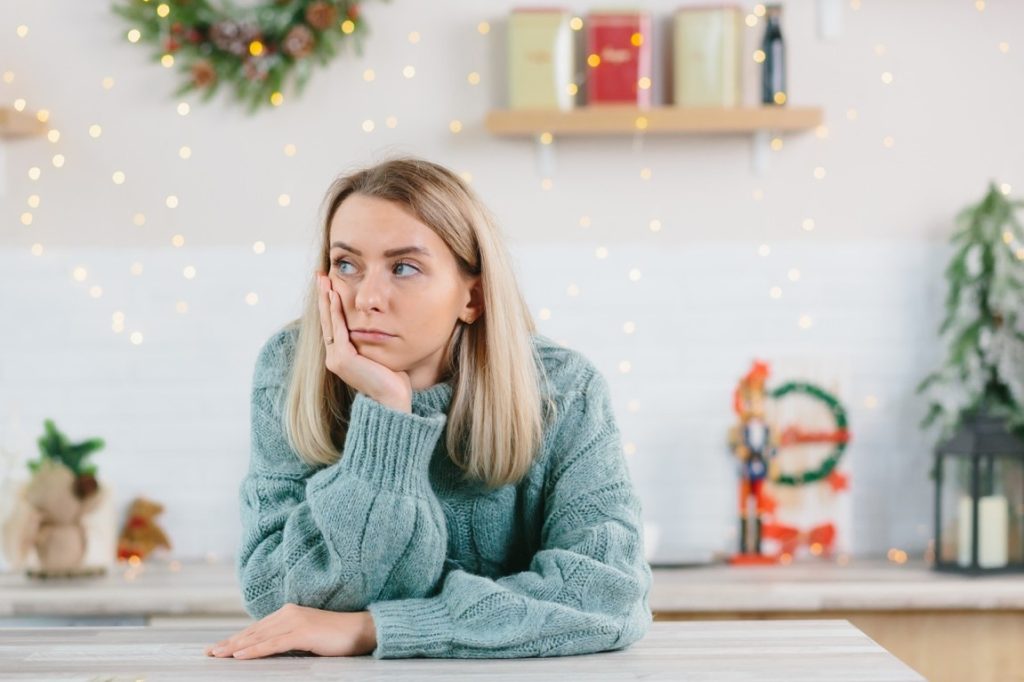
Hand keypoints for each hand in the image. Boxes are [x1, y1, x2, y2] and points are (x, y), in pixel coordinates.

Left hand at [204, 604, 376, 658]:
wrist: (361, 630)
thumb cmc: (336, 637)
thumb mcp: (307, 637)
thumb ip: (288, 639)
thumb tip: (269, 649)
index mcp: (288, 613)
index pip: (256, 628)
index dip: (235, 638)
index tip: (218, 648)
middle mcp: (288, 613)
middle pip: (252, 631)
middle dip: (229, 643)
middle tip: (208, 653)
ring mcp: (295, 621)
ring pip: (258, 636)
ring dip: (235, 647)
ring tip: (217, 655)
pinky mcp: (302, 633)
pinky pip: (273, 644)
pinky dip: (254, 650)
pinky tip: (240, 656)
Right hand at [316, 271, 411, 412]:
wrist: (393, 401)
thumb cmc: (393, 379)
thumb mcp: (381, 353)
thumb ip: (375, 339)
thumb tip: (383, 322)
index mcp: (341, 356)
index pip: (333, 324)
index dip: (329, 304)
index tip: (329, 284)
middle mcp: (334, 357)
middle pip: (326, 320)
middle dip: (323, 296)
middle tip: (320, 275)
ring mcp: (336, 358)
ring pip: (329, 322)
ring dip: (326, 299)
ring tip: (324, 280)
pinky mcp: (342, 358)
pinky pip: (338, 329)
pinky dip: (335, 311)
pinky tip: (335, 295)